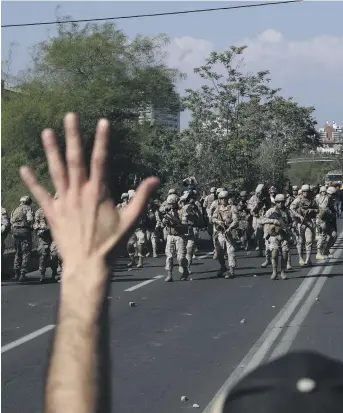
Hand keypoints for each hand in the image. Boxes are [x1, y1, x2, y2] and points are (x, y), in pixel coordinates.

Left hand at [19, 113, 158, 274]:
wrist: (88, 265)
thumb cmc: (112, 244)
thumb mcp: (131, 220)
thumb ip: (142, 198)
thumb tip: (156, 179)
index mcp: (99, 193)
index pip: (101, 160)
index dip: (102, 140)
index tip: (103, 122)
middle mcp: (79, 193)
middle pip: (75, 159)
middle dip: (73, 136)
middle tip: (70, 116)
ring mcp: (64, 202)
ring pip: (56, 171)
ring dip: (51, 151)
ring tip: (47, 131)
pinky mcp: (53, 214)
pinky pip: (40, 195)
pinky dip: (32, 181)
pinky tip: (24, 168)